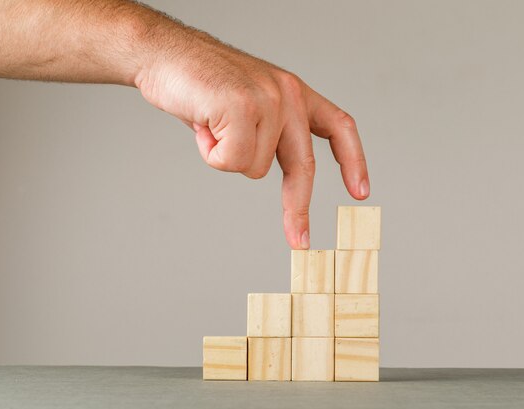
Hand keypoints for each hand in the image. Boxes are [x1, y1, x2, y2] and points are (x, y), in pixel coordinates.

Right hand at [135, 27, 369, 248]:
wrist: (163, 54)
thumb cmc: (200, 84)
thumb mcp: (246, 107)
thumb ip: (266, 134)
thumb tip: (267, 170)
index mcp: (294, 92)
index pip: (338, 127)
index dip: (353, 161)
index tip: (360, 192)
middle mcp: (287, 93)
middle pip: (302, 165)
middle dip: (297, 208)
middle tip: (298, 239)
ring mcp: (267, 99)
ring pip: (256, 168)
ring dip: (226, 157)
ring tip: (210, 126)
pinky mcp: (242, 106)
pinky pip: (233, 160)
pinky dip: (211, 153)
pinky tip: (202, 125)